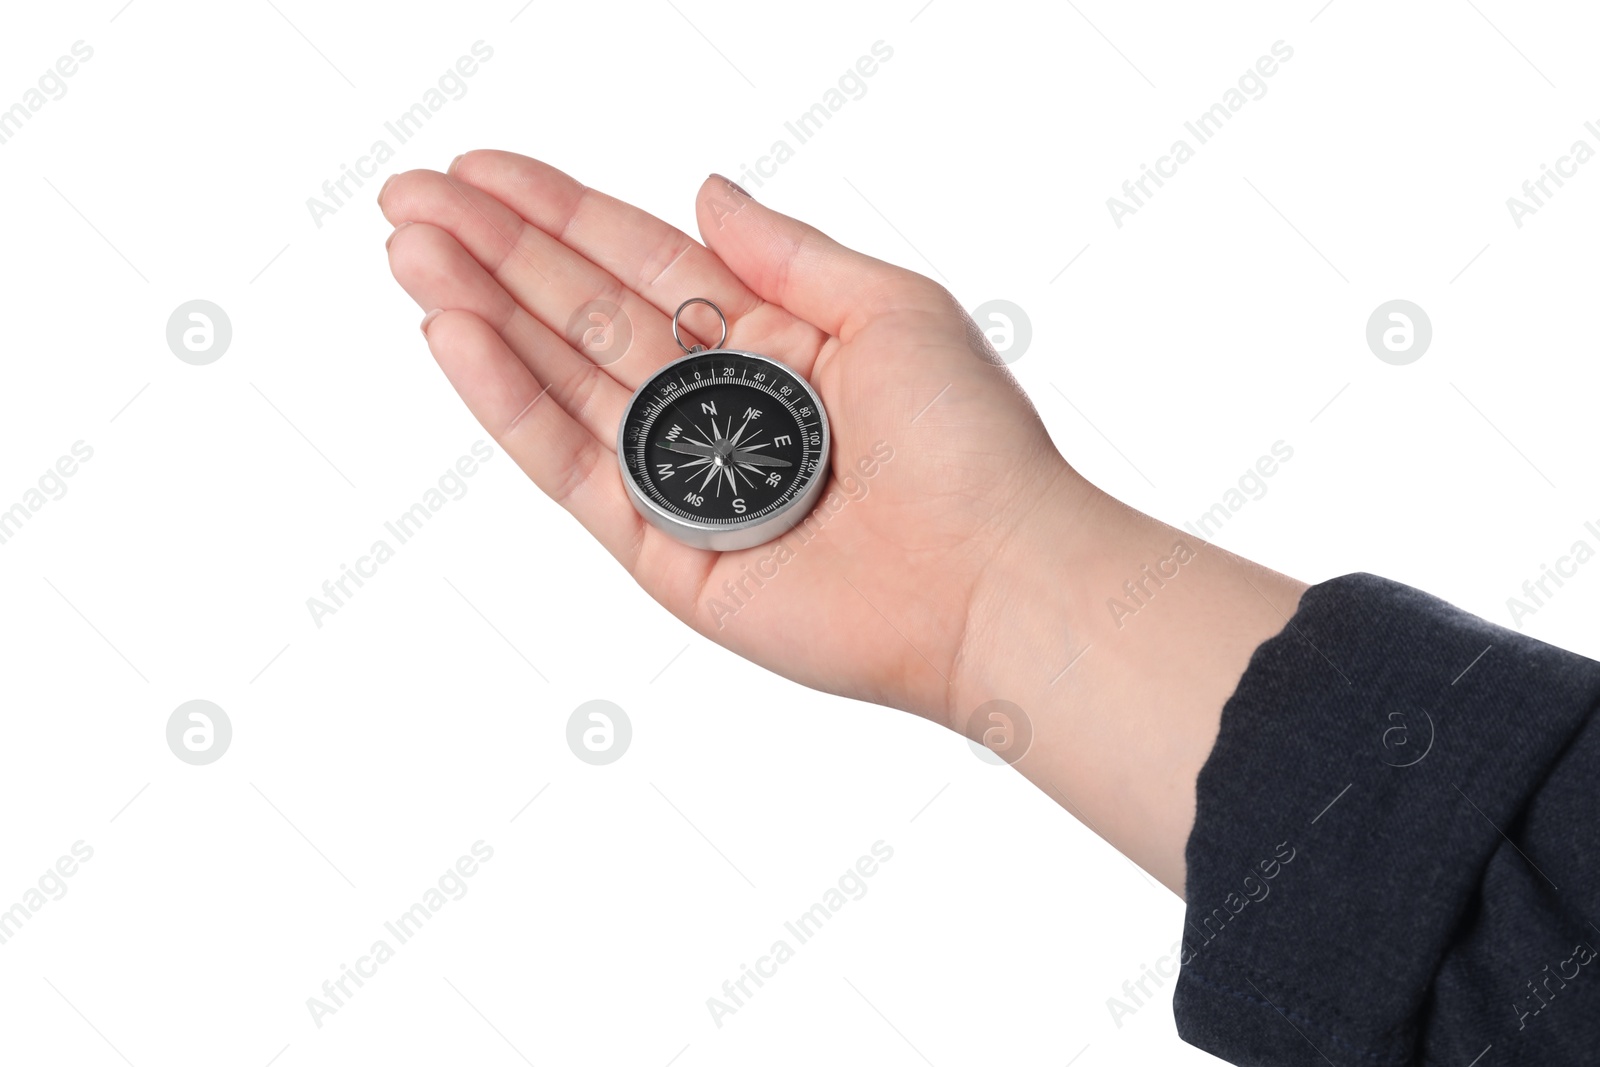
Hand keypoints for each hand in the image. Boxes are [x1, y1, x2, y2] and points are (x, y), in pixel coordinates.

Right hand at [379, 151, 1306, 893]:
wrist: (994, 576)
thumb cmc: (970, 442)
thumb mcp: (889, 305)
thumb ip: (782, 252)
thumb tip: (704, 190)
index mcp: (772, 343)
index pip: (640, 263)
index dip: (560, 214)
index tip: (479, 169)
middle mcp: (717, 409)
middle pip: (582, 314)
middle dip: (496, 253)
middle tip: (408, 200)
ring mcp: (683, 481)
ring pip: (561, 383)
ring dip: (482, 314)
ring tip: (411, 251)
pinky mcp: (663, 552)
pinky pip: (570, 468)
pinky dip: (509, 403)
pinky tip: (454, 336)